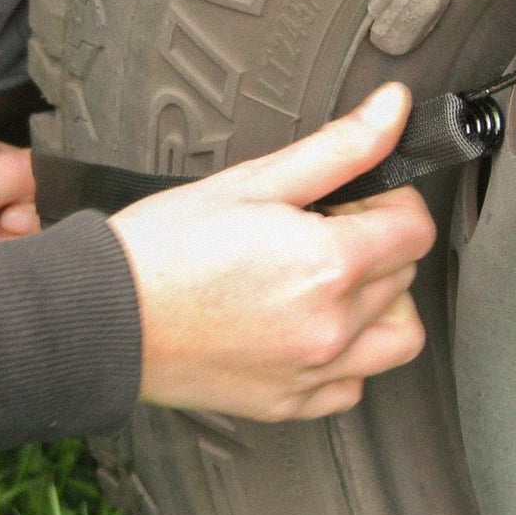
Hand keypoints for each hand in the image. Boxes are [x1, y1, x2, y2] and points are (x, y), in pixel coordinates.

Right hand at [110, 83, 436, 420]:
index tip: (352, 197)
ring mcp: (312, 371)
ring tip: (328, 281)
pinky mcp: (288, 403)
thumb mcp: (253, 181)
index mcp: (329, 264)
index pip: (414, 228)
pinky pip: (352, 386)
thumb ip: (338, 147)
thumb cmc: (161, 248)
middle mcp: (331, 325)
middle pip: (404, 277)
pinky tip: (308, 327)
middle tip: (320, 227)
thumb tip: (393, 111)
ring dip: (379, 305)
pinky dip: (346, 358)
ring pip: (395, 337)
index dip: (388, 200)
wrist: (101, 314)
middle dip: (375, 243)